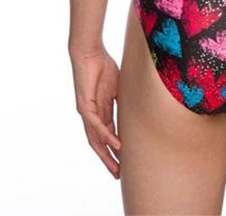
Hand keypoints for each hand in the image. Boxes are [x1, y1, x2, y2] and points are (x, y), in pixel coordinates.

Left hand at [70, 44, 121, 178]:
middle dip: (109, 158)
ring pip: (96, 139)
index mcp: (100, 110)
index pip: (108, 134)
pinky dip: (106, 136)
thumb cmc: (103, 65)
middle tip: (118, 174)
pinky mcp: (84, 105)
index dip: (115, 148)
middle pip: (100, 142)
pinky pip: (96, 125)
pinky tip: (115, 144)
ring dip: (106, 154)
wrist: (89, 52)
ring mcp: (87, 111)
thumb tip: (141, 104)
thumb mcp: (118, 86)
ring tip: (117, 167)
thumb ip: (125, 99)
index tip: (124, 160)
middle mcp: (92, 114)